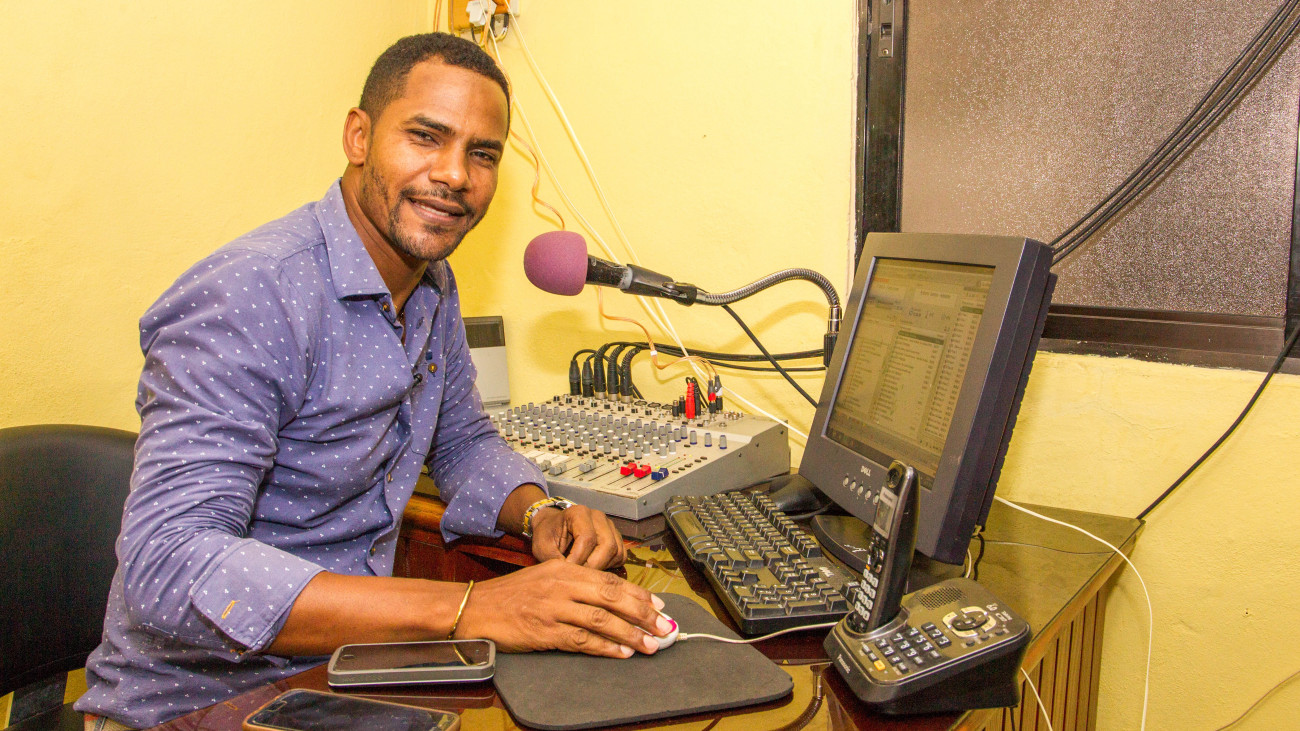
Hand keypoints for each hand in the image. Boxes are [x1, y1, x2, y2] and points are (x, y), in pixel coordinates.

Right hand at [454, 559, 674, 656]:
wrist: (477, 608)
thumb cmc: (513, 594)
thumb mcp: (546, 576)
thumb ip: (575, 582)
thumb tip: (611, 598)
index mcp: (566, 568)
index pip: (610, 580)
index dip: (638, 594)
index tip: (659, 606)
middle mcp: (563, 584)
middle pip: (612, 597)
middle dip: (643, 614)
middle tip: (664, 628)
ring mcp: (554, 608)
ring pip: (601, 619)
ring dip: (630, 633)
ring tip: (650, 645)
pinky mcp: (545, 631)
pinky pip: (582, 640)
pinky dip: (605, 647)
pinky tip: (622, 653)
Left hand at [530, 503, 626, 568]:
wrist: (552, 528)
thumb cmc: (547, 536)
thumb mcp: (543, 548)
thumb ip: (555, 561)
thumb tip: (571, 578)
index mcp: (579, 513)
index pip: (587, 539)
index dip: (579, 560)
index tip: (568, 571)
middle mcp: (598, 517)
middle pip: (608, 545)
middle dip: (593, 566)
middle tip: (579, 576)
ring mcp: (610, 526)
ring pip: (617, 552)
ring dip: (603, 567)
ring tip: (585, 572)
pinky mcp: (616, 537)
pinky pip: (621, 555)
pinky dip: (610, 566)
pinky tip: (594, 568)